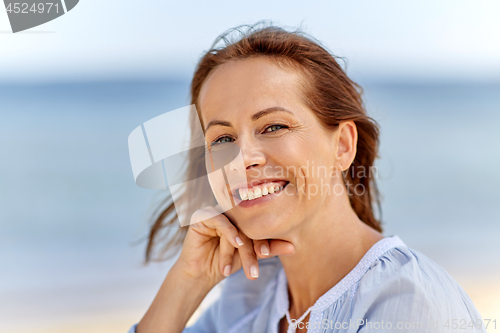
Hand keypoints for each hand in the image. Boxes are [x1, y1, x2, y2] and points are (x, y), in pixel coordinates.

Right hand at [176, 205, 294, 287]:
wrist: (201, 274)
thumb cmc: (227, 262)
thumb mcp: (251, 256)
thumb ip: (270, 249)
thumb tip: (294, 247)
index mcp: (242, 217)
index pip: (257, 225)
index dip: (265, 239)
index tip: (268, 255)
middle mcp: (229, 211)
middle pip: (247, 226)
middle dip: (253, 250)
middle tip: (256, 270)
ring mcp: (216, 211)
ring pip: (234, 225)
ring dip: (241, 248)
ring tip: (245, 267)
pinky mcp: (202, 215)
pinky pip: (218, 219)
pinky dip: (229, 232)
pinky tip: (236, 243)